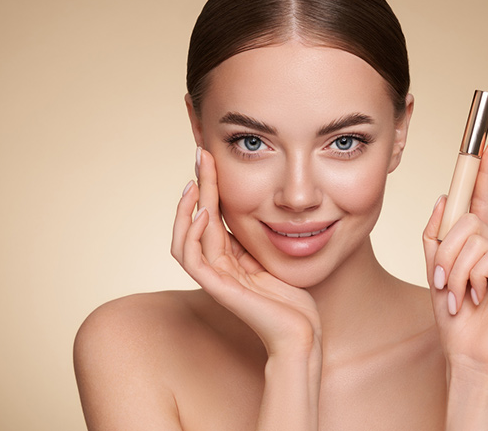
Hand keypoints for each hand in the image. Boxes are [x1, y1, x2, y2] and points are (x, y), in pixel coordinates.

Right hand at [171, 148, 321, 355]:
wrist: (301, 335)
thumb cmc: (293, 302)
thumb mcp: (274, 260)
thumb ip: (257, 241)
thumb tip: (259, 209)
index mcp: (230, 258)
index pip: (212, 215)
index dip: (210, 187)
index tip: (212, 158)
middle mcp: (218, 265)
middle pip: (196, 219)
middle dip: (199, 185)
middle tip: (200, 153)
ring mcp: (216, 278)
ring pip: (186, 236)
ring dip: (188, 206)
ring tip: (196, 180)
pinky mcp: (219, 289)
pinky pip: (194, 259)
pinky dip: (193, 235)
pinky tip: (205, 213)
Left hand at [422, 137, 487, 370]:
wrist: (465, 347)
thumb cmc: (450, 311)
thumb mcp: (433, 266)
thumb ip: (437, 232)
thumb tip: (445, 197)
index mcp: (477, 240)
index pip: (481, 197)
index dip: (485, 168)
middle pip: (466, 218)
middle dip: (444, 251)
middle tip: (441, 281)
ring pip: (473, 237)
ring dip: (453, 269)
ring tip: (457, 294)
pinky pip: (487, 255)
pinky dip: (469, 278)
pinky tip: (475, 297)